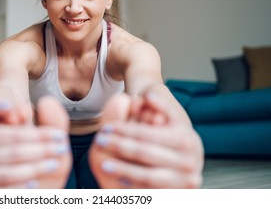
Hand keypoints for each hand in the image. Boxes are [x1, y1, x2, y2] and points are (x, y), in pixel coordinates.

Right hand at [0, 96, 71, 187]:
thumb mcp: (11, 113)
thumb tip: (20, 109)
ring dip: (34, 169)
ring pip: (7, 174)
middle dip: (41, 151)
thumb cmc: (4, 129)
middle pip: (12, 154)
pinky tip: (34, 183)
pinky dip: (18, 189)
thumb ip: (17, 109)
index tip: (60, 135)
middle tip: (62, 148)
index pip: (13, 134)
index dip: (39, 135)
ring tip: (54, 163)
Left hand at [89, 86, 203, 187]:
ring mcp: (186, 180)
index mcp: (186, 137)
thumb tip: (149, 96)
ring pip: (149, 176)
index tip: (105, 127)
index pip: (148, 133)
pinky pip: (152, 192)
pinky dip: (134, 186)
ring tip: (104, 164)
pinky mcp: (179, 194)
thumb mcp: (165, 112)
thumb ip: (157, 101)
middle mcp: (190, 160)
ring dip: (124, 170)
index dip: (125, 130)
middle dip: (121, 147)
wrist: (183, 157)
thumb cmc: (166, 131)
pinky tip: (119, 180)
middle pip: (147, 153)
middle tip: (100, 142)